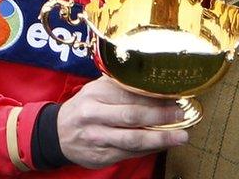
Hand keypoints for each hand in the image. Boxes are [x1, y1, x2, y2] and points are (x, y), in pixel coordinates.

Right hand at [57, 77, 188, 168]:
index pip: (128, 95)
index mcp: (95, 95)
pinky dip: (149, 150)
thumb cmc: (84, 106)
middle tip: (182, 114)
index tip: (175, 96)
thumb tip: (155, 82)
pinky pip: (129, 154)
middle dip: (160, 116)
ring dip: (160, 139)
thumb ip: (122, 85)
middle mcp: (94, 116)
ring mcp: (97, 139)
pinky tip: (163, 145)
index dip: (154, 96)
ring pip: (132, 140)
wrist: (57, 134)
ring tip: (181, 136)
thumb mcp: (97, 89)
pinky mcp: (100, 157)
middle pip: (132, 117)